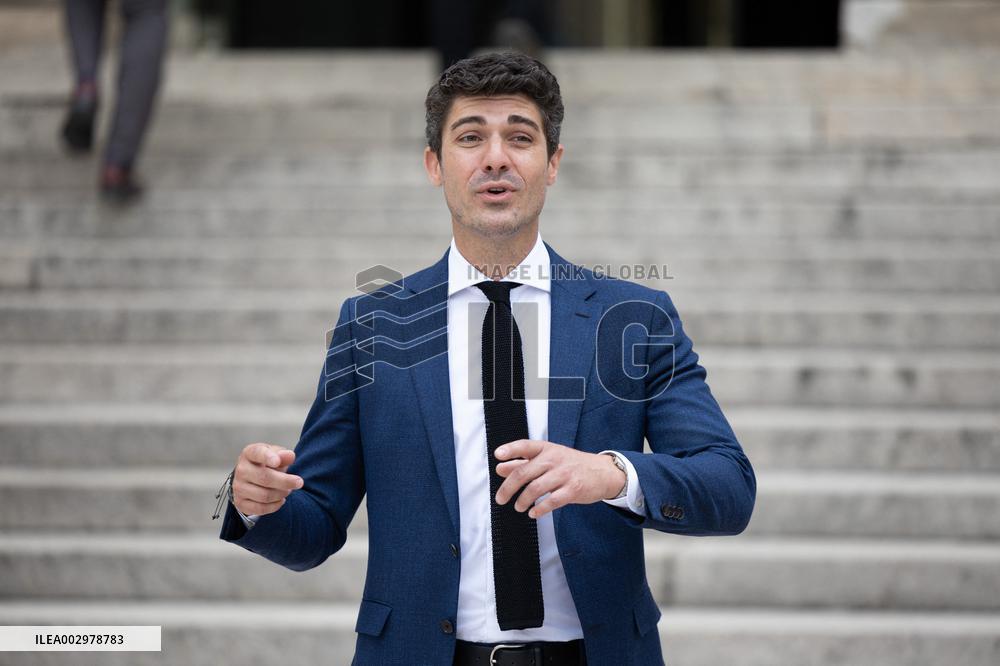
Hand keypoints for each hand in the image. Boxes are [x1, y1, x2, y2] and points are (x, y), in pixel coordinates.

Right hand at [232, 443, 303, 516]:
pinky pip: (260, 509)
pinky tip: (281, 500)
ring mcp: (238, 487)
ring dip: (281, 494)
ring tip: (288, 490)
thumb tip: (289, 456)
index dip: (267, 457)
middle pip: (264, 478)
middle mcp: (241, 470)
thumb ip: (283, 455)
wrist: (252, 478)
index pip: (257, 453)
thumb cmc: (267, 464)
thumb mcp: (275, 455)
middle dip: (285, 481)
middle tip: (299, 483)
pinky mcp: (240, 503)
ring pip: (264, 495)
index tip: (277, 461)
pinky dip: (275, 506)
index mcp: (249, 453)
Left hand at [494, 440, 625, 518]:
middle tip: (500, 499)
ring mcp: (564, 474)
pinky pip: (552, 501)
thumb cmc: (571, 465)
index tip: (497, 456)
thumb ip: (523, 462)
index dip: (510, 450)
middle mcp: (554, 459)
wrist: (603, 472)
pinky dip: (539, 509)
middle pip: (524, 472)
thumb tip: (500, 468)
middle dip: (508, 488)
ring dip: (522, 500)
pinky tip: (533, 513)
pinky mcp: (573, 490)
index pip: (525, 446)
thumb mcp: (548, 458)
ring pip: (535, 488)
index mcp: (546, 449)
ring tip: (518, 507)